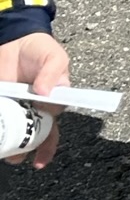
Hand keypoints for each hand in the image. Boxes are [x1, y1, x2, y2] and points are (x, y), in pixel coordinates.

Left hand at [0, 31, 69, 168]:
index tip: (41, 160)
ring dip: (8, 145)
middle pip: (31, 137)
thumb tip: (45, 93)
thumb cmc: (40, 49)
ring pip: (12, 132)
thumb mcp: (54, 57)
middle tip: (16, 158)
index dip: (48, 146)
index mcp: (51, 104)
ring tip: (4, 152)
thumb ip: (52, 73)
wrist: (13, 39)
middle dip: (25, 151)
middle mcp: (32, 110)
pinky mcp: (0, 105)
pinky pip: (0, 119)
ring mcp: (13, 109)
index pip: (52, 129)